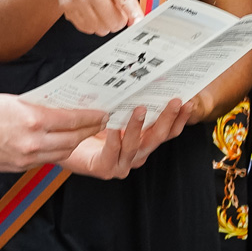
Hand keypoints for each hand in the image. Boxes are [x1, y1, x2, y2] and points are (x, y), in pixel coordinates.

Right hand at [0, 94, 109, 171]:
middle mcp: (33, 141)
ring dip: (74, 144)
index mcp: (34, 119)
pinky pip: (45, 161)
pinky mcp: (18, 167)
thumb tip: (61, 111)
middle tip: (100, 124)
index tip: (103, 114)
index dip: (91, 118)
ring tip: (82, 135)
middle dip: (89, 132)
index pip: (74, 120)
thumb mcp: (15, 101)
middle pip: (73, 139)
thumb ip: (39, 108)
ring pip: (62, 154)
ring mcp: (26, 157)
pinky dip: (55, 153)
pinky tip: (59, 145)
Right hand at [48, 0, 141, 35]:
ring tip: (102, 13)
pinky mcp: (68, 9)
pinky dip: (92, 25)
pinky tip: (91, 14)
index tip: (139, 23)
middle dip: (118, 22)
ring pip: (100, 28)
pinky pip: (86, 28)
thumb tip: (136, 18)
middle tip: (116, 14)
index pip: (125, 0)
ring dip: (105, 25)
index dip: (134, 14)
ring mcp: (78, 0)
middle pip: (113, 21)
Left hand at [64, 98, 190, 179]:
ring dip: (138, 127)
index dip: (179, 119)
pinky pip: (112, 154)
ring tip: (140, 109)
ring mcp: (122, 165)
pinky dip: (114, 140)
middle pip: (157, 138)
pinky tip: (112, 127)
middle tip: (175, 101)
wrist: (63, 146)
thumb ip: (127, 104)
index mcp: (142, 143)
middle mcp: (136, 155)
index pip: (167, 132)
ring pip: (135, 146)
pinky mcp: (104, 169)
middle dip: (168, 119)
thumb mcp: (114, 113)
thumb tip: (143, 80)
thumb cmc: (88, 129)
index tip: (188, 101)